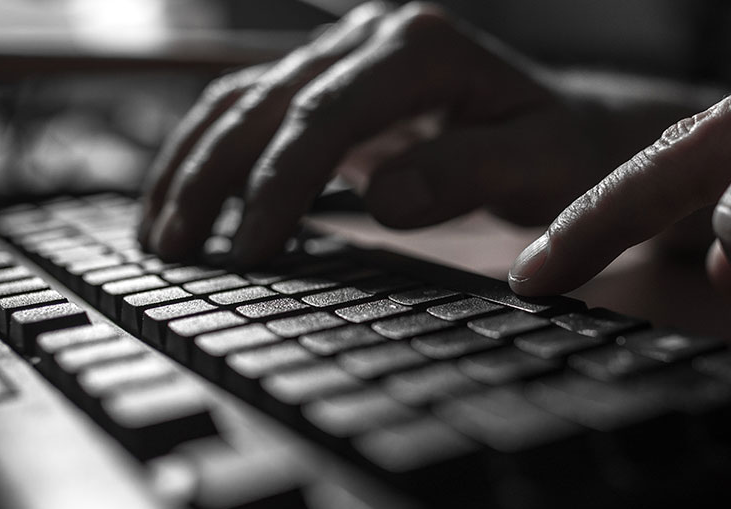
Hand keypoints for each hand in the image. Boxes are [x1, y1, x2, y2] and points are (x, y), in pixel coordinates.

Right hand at [140, 2, 657, 265]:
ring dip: (194, 162)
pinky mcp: (331, 83)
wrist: (572, 126)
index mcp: (421, 49)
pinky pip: (253, 108)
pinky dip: (212, 151)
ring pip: (244, 98)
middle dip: (213, 176)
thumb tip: (382, 199)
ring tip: (158, 232)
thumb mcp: (539, 165)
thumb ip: (467, 173)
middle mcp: (373, 36)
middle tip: (174, 249)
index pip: (327, 113)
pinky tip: (183, 196)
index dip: (280, 182)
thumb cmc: (562, 150)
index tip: (251, 249)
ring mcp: (346, 54)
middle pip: (268, 101)